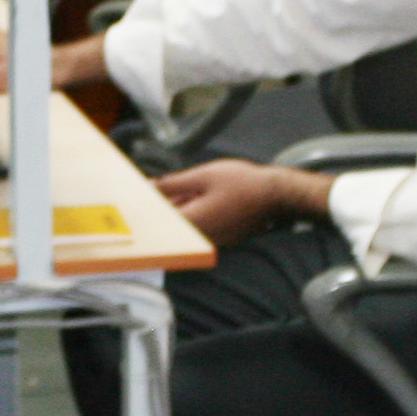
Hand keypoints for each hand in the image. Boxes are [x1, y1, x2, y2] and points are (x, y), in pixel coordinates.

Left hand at [157, 158, 334, 245]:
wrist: (276, 194)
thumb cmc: (243, 183)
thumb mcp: (202, 176)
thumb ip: (173, 184)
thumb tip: (150, 188)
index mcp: (193, 223)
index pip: (158, 222)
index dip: (146, 209)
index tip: (140, 196)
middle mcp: (201, 237)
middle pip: (170, 226)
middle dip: (162, 207)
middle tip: (156, 187)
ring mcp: (213, 240)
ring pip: (185, 225)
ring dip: (178, 209)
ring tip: (182, 189)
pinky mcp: (222, 237)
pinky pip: (199, 226)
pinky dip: (193, 212)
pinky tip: (197, 197)